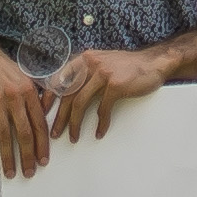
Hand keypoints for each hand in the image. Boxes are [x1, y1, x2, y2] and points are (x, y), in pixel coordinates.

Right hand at [0, 39, 58, 181]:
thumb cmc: (3, 69)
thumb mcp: (24, 78)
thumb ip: (34, 99)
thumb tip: (42, 125)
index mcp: (28, 91)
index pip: (39, 123)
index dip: (42, 145)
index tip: (43, 160)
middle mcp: (13, 95)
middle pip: (23, 133)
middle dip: (27, 156)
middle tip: (29, 172)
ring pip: (3, 135)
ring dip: (7, 156)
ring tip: (10, 171)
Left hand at [43, 44, 162, 138]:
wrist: (154, 62)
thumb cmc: (129, 66)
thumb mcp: (103, 62)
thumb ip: (87, 72)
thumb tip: (70, 90)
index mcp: (84, 59)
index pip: (59, 78)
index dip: (49, 97)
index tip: (42, 112)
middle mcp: (90, 64)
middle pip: (67, 94)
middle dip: (59, 117)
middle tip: (55, 133)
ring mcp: (103, 74)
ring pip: (80, 103)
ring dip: (75, 123)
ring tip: (73, 137)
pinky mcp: (115, 85)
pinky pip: (102, 109)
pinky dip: (100, 124)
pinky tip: (99, 132)